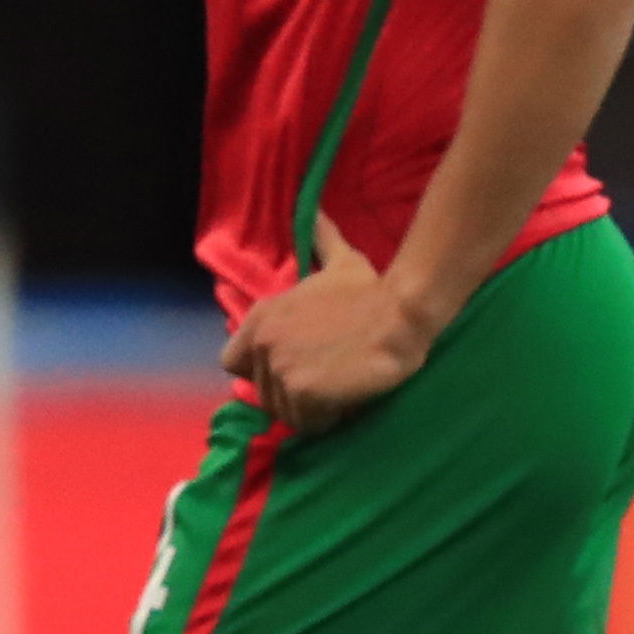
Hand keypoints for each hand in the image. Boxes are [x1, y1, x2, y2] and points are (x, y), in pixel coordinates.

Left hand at [220, 221, 439, 436]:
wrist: (400, 314)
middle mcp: (262, 343)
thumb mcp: (339, 263)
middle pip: (264, 394)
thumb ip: (321, 241)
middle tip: (329, 376)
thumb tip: (316, 211)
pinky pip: (309, 423)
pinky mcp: (303, 391)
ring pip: (286, 412)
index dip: (261, 372)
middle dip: (294, 394)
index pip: (233, 363)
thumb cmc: (371, 292)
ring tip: (340, 386)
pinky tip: (348, 398)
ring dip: (313, 410)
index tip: (293, 367)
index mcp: (260, 317)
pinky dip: (329, 419)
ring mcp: (280, 368)